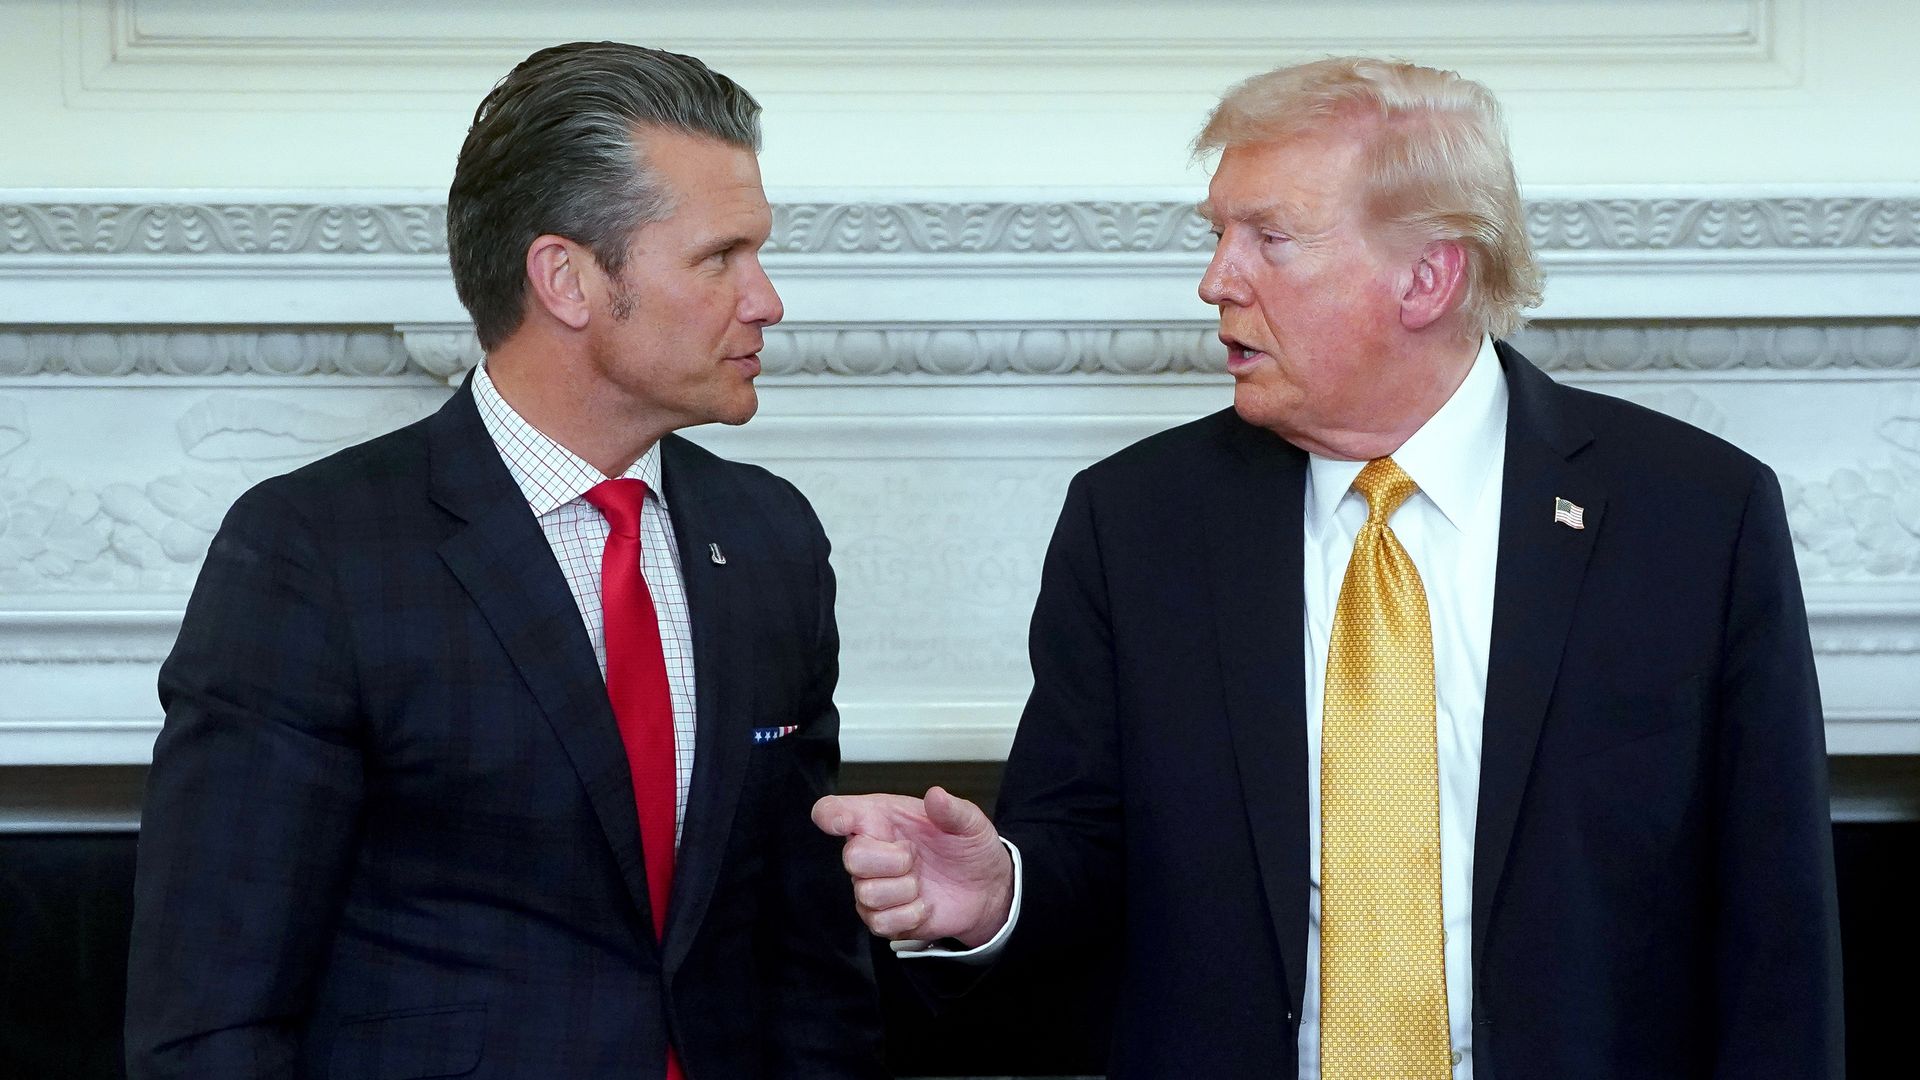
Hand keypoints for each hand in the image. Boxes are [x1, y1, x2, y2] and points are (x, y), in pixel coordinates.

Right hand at [811, 786, 1013, 948]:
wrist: (985, 890)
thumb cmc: (968, 849)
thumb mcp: (970, 824)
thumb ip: (953, 810)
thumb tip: (936, 795)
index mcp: (880, 818)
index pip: (834, 811)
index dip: (831, 816)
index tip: (843, 823)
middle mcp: (870, 851)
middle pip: (851, 857)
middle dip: (891, 860)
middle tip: (915, 857)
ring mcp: (872, 886)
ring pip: (867, 893)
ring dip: (905, 890)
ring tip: (922, 882)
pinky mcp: (881, 918)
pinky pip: (880, 921)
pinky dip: (909, 915)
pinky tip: (924, 904)